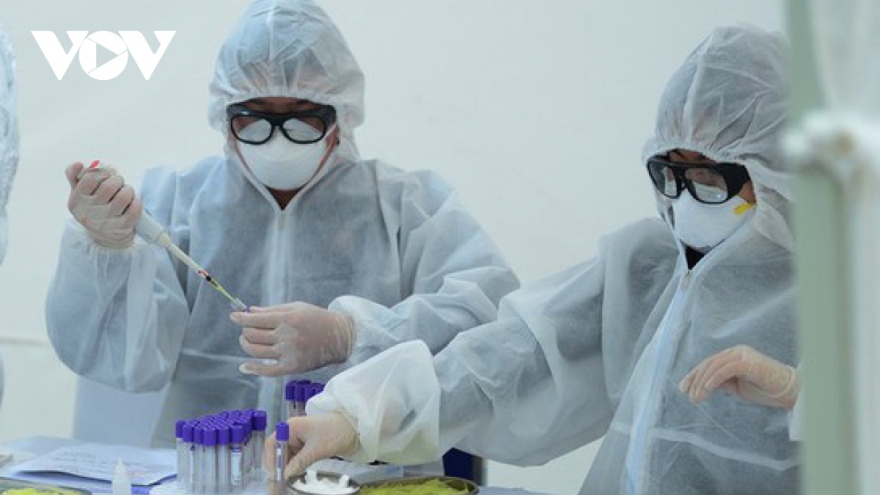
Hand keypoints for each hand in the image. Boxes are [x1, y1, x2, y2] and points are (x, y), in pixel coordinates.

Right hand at [66, 162, 141, 248]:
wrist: (105, 236)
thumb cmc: (93, 208)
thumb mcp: (79, 194)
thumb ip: (74, 177)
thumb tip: (78, 164)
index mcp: (76, 201)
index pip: (90, 177)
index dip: (103, 172)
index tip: (107, 174)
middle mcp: (89, 213)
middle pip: (109, 186)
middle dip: (117, 179)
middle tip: (119, 181)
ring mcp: (106, 222)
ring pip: (123, 196)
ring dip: (128, 189)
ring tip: (126, 190)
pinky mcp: (123, 227)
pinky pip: (135, 208)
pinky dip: (136, 201)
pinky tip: (133, 201)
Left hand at [232, 302, 354, 375]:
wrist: (339, 337)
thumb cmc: (317, 318)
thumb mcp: (296, 308)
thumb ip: (271, 310)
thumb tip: (248, 312)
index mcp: (288, 319)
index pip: (255, 319)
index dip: (241, 318)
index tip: (233, 317)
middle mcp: (287, 336)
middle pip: (252, 335)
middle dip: (245, 330)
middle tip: (246, 328)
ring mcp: (289, 353)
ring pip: (255, 351)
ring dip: (246, 345)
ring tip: (247, 340)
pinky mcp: (292, 367)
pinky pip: (266, 371)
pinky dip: (252, 369)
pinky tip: (244, 366)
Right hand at [264, 413, 357, 480]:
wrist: (357, 428)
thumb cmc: (337, 432)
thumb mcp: (318, 448)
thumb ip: (300, 462)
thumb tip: (286, 475)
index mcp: (291, 427)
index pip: (272, 444)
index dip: (271, 460)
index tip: (274, 476)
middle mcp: (293, 432)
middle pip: (278, 452)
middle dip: (277, 468)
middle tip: (277, 486)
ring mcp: (300, 439)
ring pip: (286, 457)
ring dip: (285, 470)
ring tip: (284, 485)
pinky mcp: (308, 447)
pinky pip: (296, 459)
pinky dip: (294, 469)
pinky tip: (294, 478)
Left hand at [679, 344, 798, 408]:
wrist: (791, 392)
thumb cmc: (766, 390)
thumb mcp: (738, 387)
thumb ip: (722, 382)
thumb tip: (702, 385)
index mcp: (733, 355)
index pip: (708, 363)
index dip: (694, 375)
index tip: (683, 388)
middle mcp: (736, 351)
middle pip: (709, 363)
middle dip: (695, 380)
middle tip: (688, 396)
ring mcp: (743, 355)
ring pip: (715, 366)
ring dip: (702, 383)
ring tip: (696, 398)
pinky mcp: (749, 362)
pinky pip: (726, 369)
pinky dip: (714, 379)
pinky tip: (707, 389)